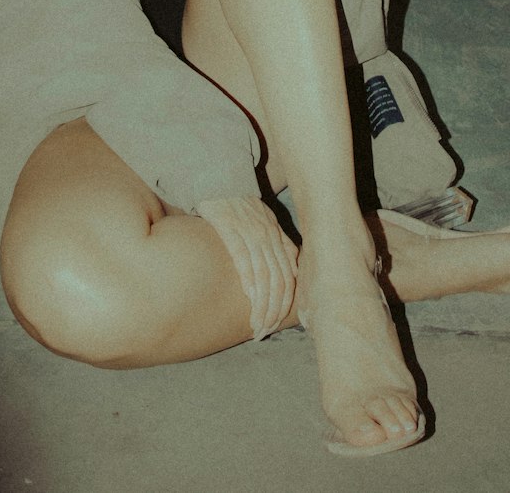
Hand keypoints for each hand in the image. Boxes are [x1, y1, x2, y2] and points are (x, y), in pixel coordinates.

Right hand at [196, 196, 298, 339]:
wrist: (220, 177)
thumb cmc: (240, 204)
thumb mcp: (264, 221)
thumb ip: (275, 245)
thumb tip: (286, 273)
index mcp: (277, 236)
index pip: (289, 276)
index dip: (286, 303)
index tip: (275, 324)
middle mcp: (268, 235)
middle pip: (280, 280)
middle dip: (274, 311)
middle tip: (264, 332)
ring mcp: (250, 232)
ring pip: (265, 275)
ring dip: (262, 304)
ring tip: (256, 325)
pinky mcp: (230, 227)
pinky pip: (244, 258)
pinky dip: (250, 280)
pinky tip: (249, 297)